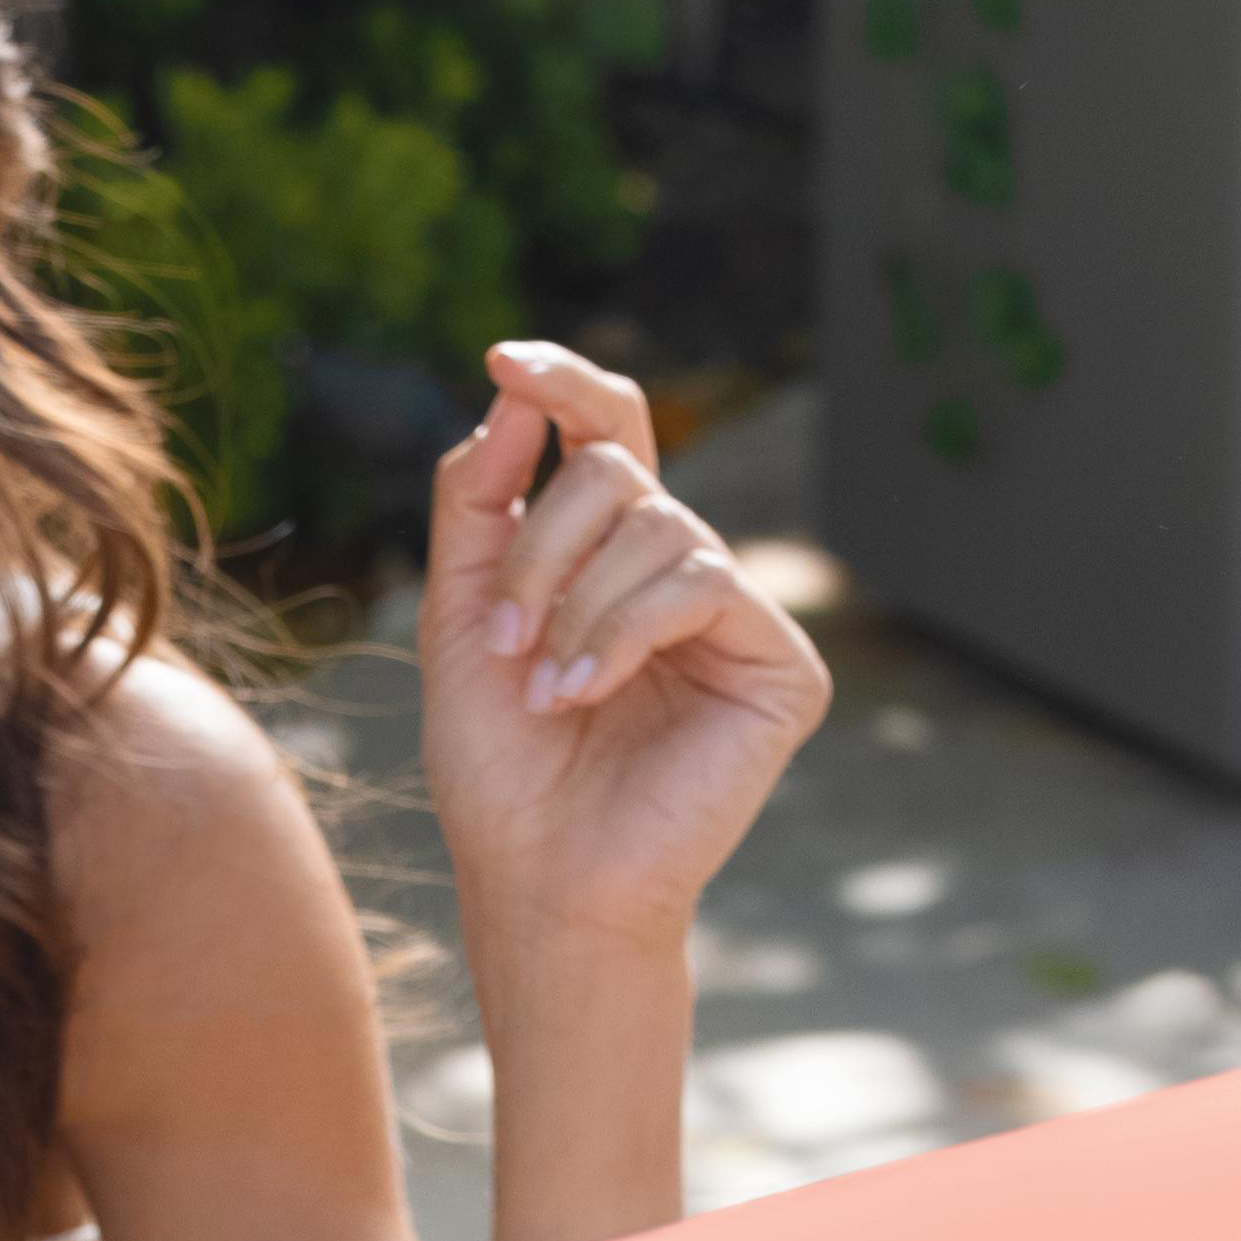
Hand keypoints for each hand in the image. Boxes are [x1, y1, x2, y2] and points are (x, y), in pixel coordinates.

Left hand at [414, 342, 829, 968]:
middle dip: (539, 543)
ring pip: (657, 523)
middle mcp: (681, 571)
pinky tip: (587, 693)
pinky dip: (625, 631)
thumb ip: (479, 501)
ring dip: (576, 602)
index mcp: (611, 555)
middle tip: (502, 635)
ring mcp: (736, 617)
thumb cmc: (501, 769)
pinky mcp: (780, 666)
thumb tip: (511, 389)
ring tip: (548, 689)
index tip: (502, 360)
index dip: (565, 381)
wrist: (539, 881)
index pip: (608, 430)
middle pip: (616, 467)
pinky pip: (701, 580)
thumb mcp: (461, 615)